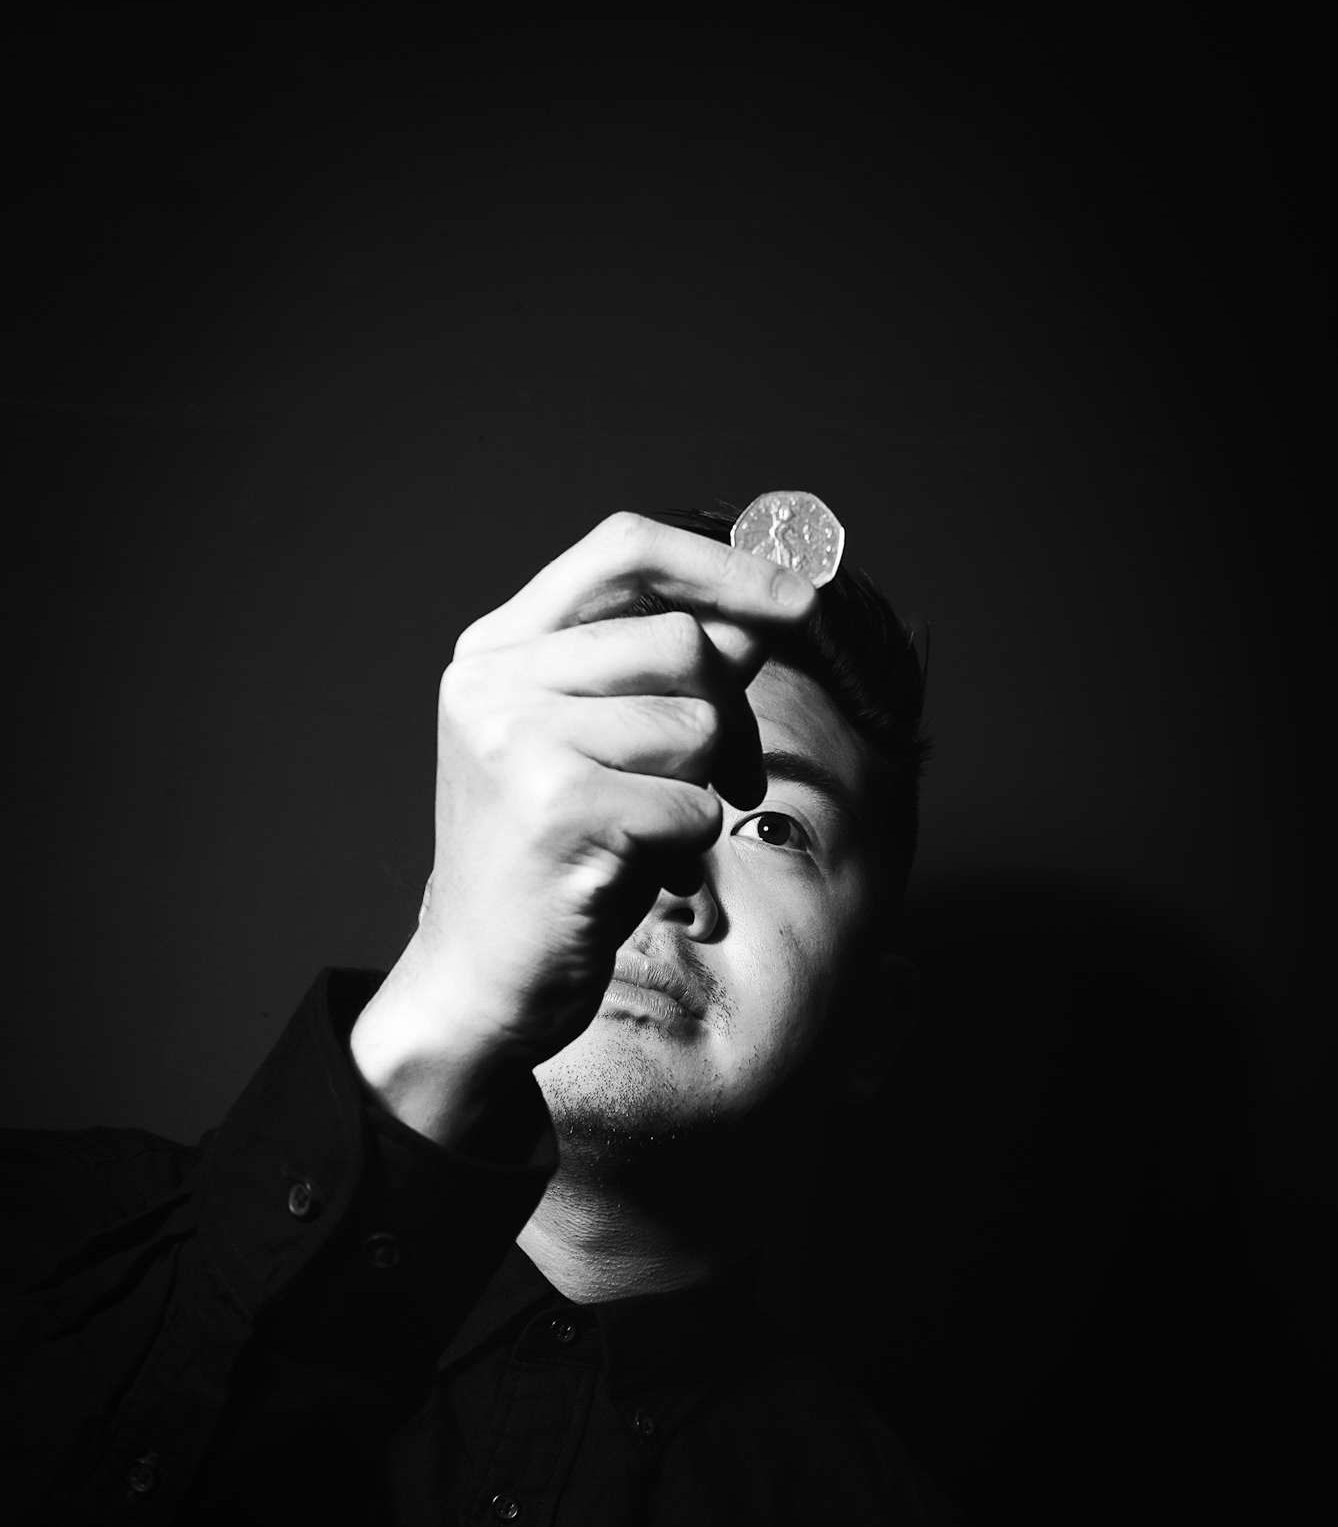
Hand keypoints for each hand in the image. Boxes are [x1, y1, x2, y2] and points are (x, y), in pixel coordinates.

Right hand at [350, 513, 816, 1145]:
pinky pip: (689, 804)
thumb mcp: (601, 745)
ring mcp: (515, 740)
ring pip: (693, 723)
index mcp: (497, 647)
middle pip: (681, 640)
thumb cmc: (555, 857)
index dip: (724, 564)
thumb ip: (669, 670)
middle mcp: (493, 680)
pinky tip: (628, 871)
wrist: (477, 978)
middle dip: (730, 712)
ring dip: (699, 789)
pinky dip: (683, 846)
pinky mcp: (554, 809)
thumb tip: (769, 606)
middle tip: (724, 776)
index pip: (623, 548)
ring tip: (646, 832)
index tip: (800, 599)